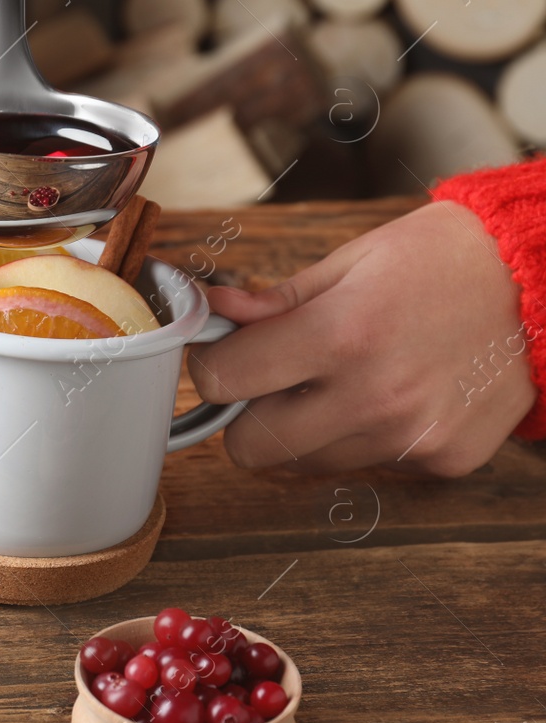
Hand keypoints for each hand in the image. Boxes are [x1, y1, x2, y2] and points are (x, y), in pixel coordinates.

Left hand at [188, 202, 537, 476]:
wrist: (545, 280)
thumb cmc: (445, 259)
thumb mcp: (352, 261)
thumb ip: (275, 301)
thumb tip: (212, 312)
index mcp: (341, 334)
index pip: (223, 381)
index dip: (211, 368)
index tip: (223, 356)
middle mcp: (374, 395)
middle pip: (251, 447)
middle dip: (248, 414)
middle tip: (274, 379)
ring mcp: (412, 436)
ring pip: (308, 461)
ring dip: (307, 428)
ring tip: (348, 377)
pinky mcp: (444, 459)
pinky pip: (371, 463)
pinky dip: (367, 436)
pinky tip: (400, 391)